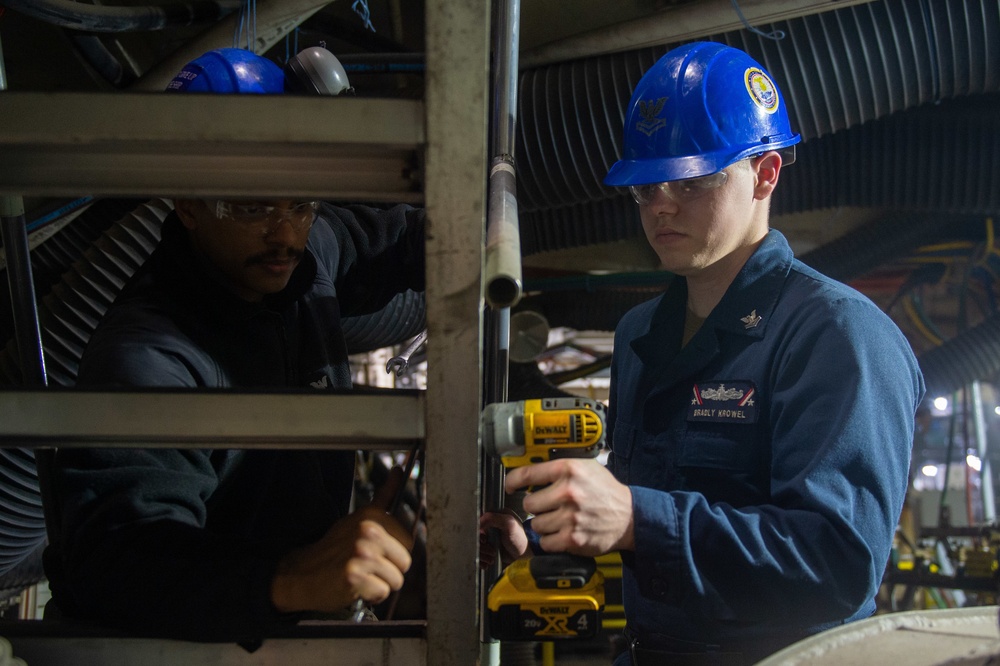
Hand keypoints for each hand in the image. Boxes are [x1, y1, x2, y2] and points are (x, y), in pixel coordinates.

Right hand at [270, 468, 413, 613]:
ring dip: (380, 584)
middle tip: (368, 567)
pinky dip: (370, 595)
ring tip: (362, 576)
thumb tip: (399, 471)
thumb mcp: (359, 518)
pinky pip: (381, 593)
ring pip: (395, 580)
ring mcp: (361, 554)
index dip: (394, 552)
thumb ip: (384, 497)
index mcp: (373, 517)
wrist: (302, 572)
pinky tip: (355, 587)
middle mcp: (368, 532)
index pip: (408, 542)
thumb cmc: (334, 548)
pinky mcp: (354, 576)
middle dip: (390, 570)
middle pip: (405, 562)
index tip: (378, 552)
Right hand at [479, 509, 528, 568]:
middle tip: (491, 551)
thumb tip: (478, 521)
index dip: (477, 533)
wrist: (527, 552)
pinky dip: (481, 561)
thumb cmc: (521, 537)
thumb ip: (494, 518)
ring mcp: (488, 539)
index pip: (476, 523)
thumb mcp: (509, 524)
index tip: (484, 540)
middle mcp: (489, 528)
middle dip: (481, 547)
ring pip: (476, 548)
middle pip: (474, 538)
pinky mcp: (489, 550)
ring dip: (482, 555)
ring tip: (491, 558)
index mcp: (493, 517)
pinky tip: (487, 563)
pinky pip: (479, 556)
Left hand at [505, 459, 633, 555]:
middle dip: (537, 506)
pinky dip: (552, 540)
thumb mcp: (586, 467)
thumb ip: (559, 467)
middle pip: (529, 503)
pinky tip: (564, 532)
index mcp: (568, 469)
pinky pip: (546, 542)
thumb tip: (529, 468)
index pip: (526, 474)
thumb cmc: (605, 491)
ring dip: (544, 524)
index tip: (510, 486)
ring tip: (560, 519)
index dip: (513, 481)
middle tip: (549, 506)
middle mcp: (568, 492)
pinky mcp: (572, 539)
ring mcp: (570, 517)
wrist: (629, 517)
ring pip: (536, 524)